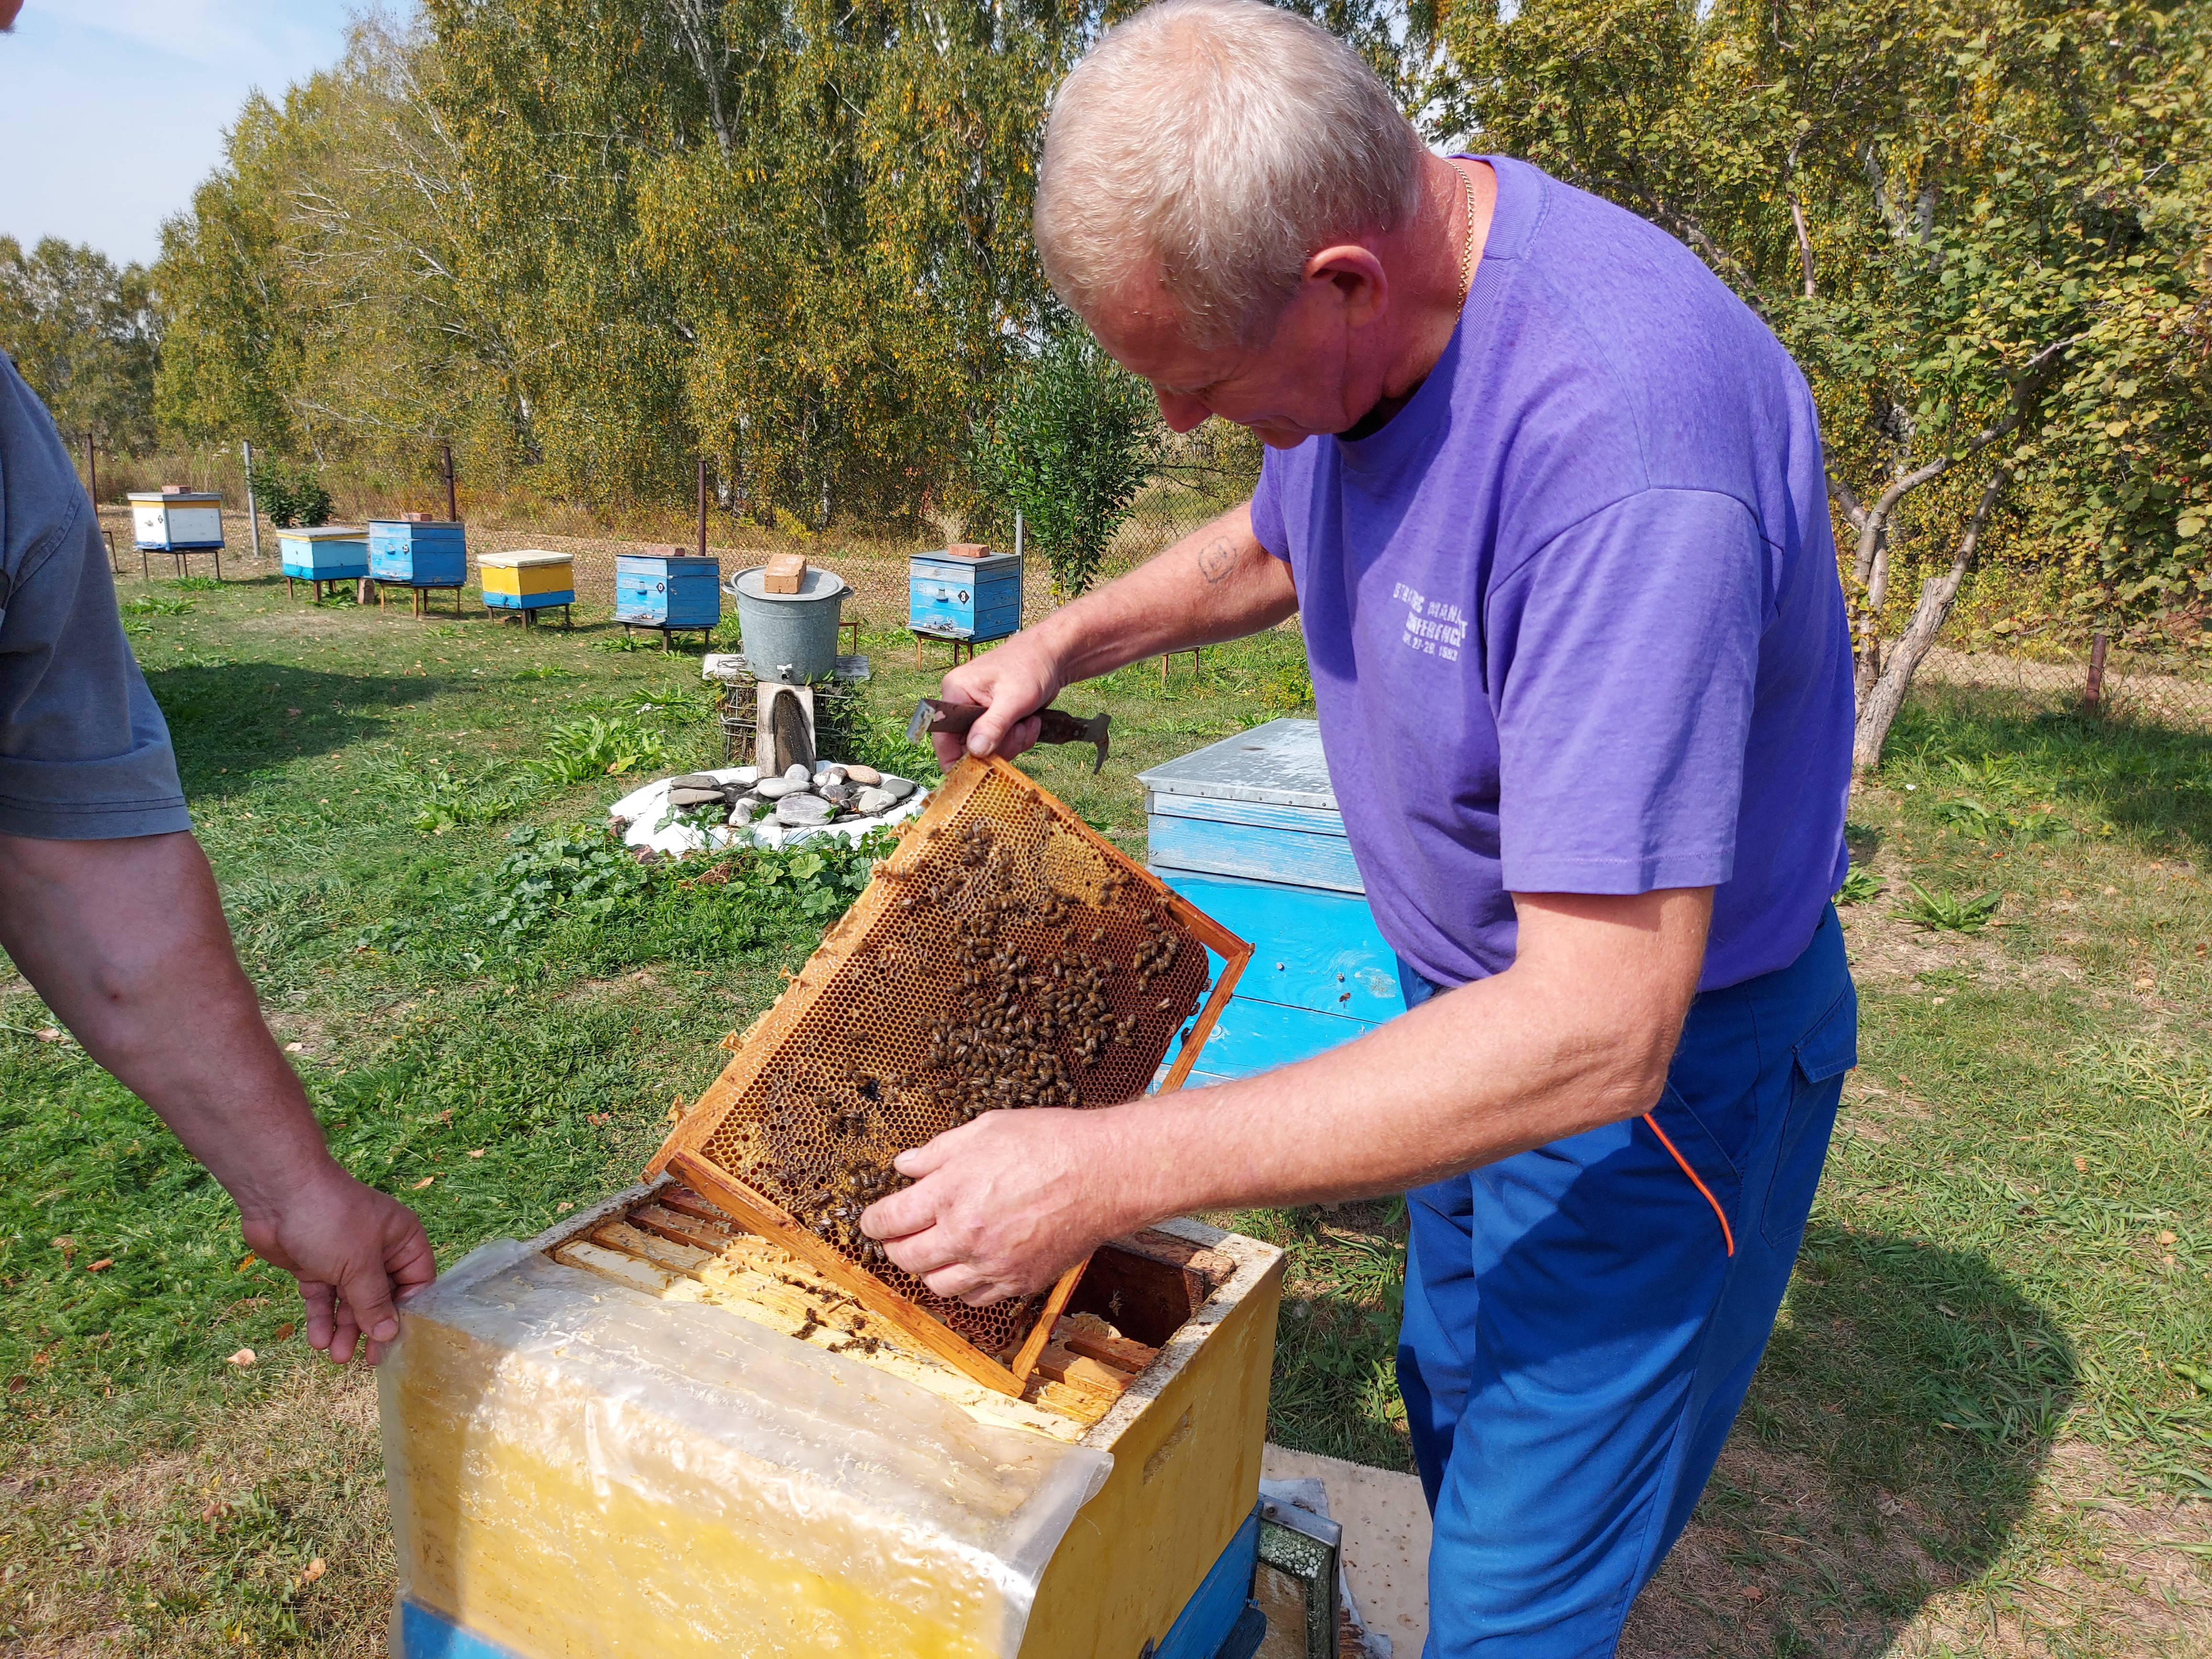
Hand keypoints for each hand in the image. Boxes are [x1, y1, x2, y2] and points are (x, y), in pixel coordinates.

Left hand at [240, 1165, 436, 1364]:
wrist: (277, 1194)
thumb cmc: (331, 1219)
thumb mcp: (359, 1265)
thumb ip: (374, 1302)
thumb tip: (389, 1334)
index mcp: (401, 1240)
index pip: (416, 1282)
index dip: (408, 1312)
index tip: (397, 1341)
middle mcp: (377, 1250)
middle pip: (381, 1297)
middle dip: (370, 1327)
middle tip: (366, 1360)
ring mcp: (344, 1259)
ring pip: (350, 1302)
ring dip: (344, 1329)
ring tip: (336, 1356)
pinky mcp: (315, 1266)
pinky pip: (323, 1298)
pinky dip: (321, 1317)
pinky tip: (317, 1339)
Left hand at [860, 1109, 1130, 1303]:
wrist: (1106, 1174)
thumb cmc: (1050, 1143)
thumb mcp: (986, 1129)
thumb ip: (938, 1151)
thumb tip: (904, 1165)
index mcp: (949, 1193)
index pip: (888, 1220)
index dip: (872, 1221)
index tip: (873, 1220)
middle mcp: (965, 1235)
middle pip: (905, 1259)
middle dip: (895, 1246)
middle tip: (900, 1235)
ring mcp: (993, 1264)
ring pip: (936, 1285)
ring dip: (927, 1269)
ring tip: (936, 1250)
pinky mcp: (1019, 1281)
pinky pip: (975, 1298)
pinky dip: (964, 1286)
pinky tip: (970, 1264)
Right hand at [933, 636, 1063, 767]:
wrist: (1051, 656)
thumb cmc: (1030, 665)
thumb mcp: (1013, 699)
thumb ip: (993, 726)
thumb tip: (974, 751)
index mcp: (955, 692)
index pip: (943, 736)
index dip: (956, 759)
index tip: (976, 773)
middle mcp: (962, 703)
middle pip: (968, 747)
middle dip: (999, 746)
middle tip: (1018, 731)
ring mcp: (978, 712)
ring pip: (987, 747)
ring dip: (1012, 741)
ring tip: (1026, 721)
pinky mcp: (993, 718)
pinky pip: (1001, 742)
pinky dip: (1018, 738)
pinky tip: (1029, 721)